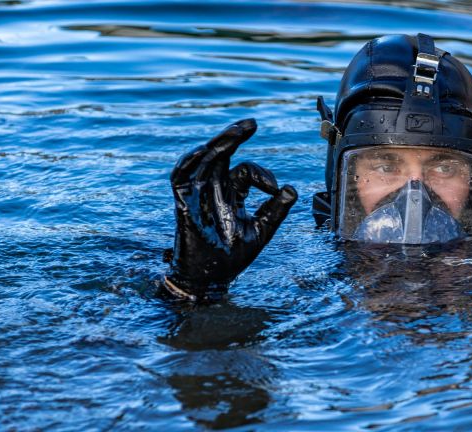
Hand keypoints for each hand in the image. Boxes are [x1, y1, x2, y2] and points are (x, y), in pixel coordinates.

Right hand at [165, 118, 296, 299]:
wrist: (209, 280)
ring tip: (237, 132)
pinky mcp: (182, 204)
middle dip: (234, 136)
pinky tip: (203, 151)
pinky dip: (189, 162)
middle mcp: (213, 188)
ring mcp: (196, 194)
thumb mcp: (261, 231)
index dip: (263, 175)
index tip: (275, 189)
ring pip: (204, 160)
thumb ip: (276, 210)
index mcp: (232, 192)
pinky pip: (180, 177)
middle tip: (252, 122)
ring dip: (219, 143)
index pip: (245, 171)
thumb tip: (292, 188)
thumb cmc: (233, 257)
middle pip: (220, 154)